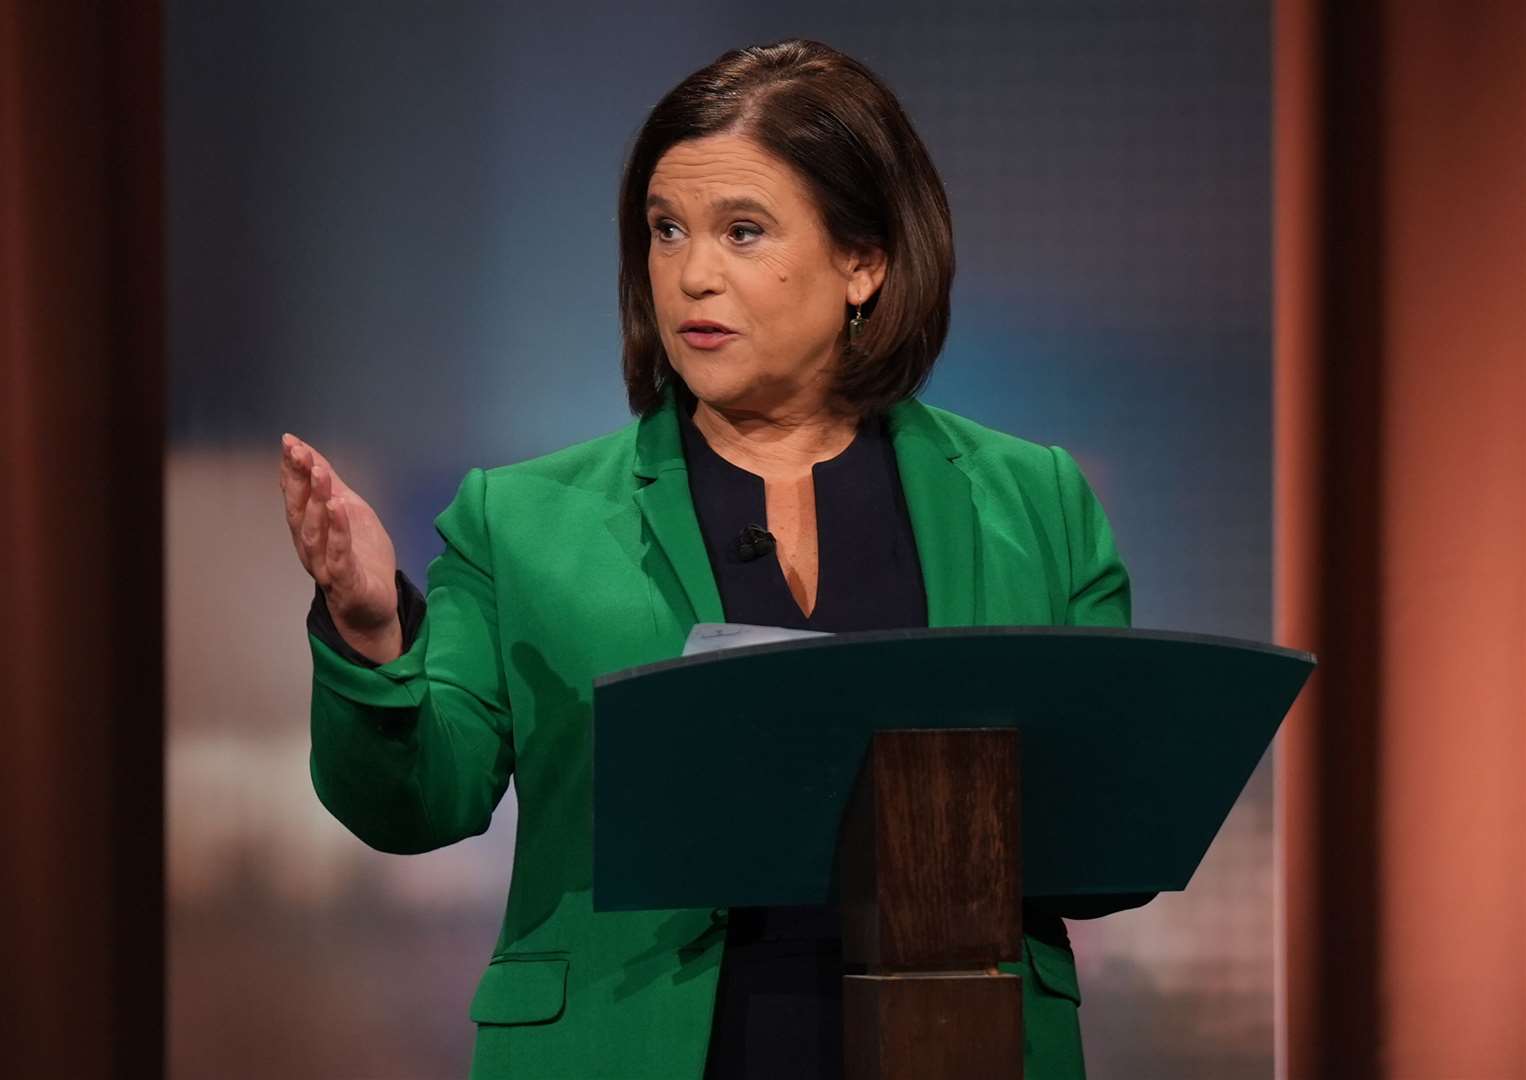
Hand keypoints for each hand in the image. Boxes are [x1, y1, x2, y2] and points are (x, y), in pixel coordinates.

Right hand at [280, 433, 403, 663]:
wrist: (373, 608)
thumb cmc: (359, 559)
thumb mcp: (350, 512)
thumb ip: (331, 486)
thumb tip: (311, 453)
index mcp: (309, 529)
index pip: (295, 495)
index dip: (292, 469)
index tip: (289, 442)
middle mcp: (310, 546)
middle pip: (299, 510)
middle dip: (298, 480)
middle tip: (300, 452)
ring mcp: (325, 565)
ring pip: (314, 532)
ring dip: (316, 501)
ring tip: (320, 474)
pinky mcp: (345, 582)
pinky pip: (338, 556)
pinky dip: (338, 532)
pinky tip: (338, 509)